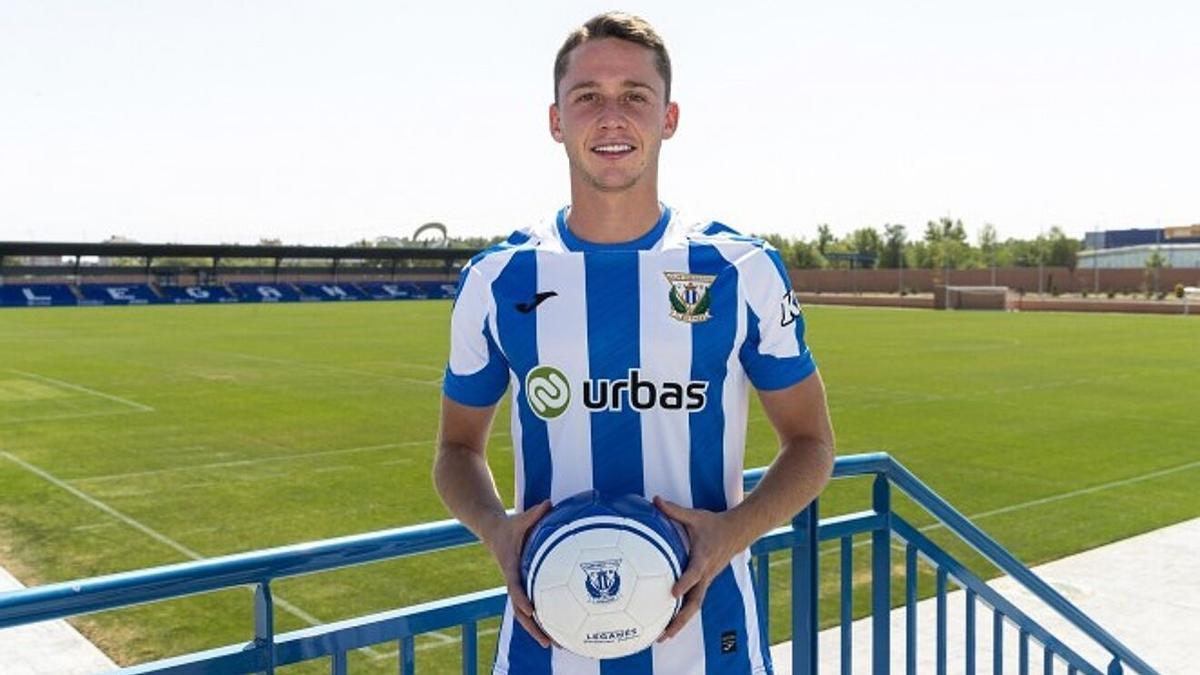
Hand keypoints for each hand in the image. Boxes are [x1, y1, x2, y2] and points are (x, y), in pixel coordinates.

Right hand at [480, 500, 553, 647]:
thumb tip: (549, 503)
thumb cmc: (509, 526)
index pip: (515, 587)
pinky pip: (531, 606)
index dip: (522, 598)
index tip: (531, 609)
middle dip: (533, 628)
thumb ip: (535, 513)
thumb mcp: (520, 519)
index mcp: (511, 568)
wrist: (493, 531)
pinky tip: (555, 630)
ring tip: (555, 645)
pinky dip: (540, 619)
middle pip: (520, 611)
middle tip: (549, 642)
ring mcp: (517, 587)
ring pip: (525, 614)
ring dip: (537, 630)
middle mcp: (513, 581)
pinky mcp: (523, 587)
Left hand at [653, 497, 746, 640]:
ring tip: (663, 637)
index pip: (694, 573)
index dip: (684, 583)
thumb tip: (654, 500)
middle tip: (665, 633)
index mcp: (703, 558)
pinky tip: (669, 625)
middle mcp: (706, 574)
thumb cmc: (714, 524)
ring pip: (694, 606)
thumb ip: (674, 510)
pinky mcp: (705, 583)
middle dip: (680, 619)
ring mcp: (707, 581)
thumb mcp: (695, 516)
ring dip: (680, 623)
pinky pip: (694, 602)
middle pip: (695, 602)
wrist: (738, 533)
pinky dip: (683, 615)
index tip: (672, 593)